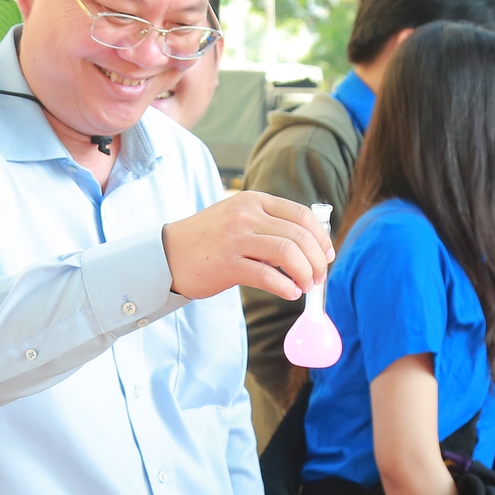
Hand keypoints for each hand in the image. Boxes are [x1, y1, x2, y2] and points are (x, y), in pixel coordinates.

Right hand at [163, 191, 332, 301]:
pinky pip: (268, 276)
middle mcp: (246, 215)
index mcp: (253, 201)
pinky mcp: (227, 264)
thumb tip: (309, 247)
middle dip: (317, 260)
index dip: (321, 237)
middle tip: (319, 277)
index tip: (327, 255)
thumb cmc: (208, 241)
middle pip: (299, 236)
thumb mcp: (238, 219)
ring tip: (305, 286)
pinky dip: (286, 287)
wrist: (167, 254)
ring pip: (288, 253)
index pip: (301, 214)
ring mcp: (235, 238)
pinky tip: (290, 293)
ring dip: (305, 273)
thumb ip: (269, 225)